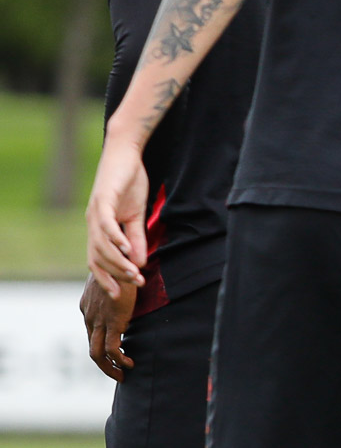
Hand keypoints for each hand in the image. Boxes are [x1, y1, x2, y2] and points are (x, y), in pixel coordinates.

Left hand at [78, 275, 136, 380]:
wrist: (120, 259)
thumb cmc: (121, 265)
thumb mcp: (115, 280)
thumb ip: (117, 291)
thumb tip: (127, 296)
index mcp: (88, 307)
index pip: (92, 333)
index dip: (102, 347)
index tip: (116, 355)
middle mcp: (89, 316)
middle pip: (92, 349)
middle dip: (104, 365)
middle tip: (118, 374)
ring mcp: (98, 321)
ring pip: (97, 353)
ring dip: (110, 367)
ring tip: (124, 374)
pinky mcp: (112, 322)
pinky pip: (112, 348)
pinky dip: (120, 359)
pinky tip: (130, 362)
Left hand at [84, 135, 148, 296]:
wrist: (126, 154)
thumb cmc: (130, 183)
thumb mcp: (137, 216)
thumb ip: (136, 239)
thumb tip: (139, 263)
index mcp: (98, 228)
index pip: (98, 260)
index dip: (107, 278)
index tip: (122, 294)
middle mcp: (92, 223)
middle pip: (98, 258)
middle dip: (115, 274)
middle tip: (134, 284)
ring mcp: (95, 212)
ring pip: (101, 245)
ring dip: (117, 261)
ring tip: (134, 272)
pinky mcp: (103, 200)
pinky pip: (106, 224)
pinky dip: (115, 238)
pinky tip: (126, 249)